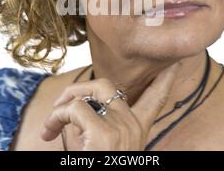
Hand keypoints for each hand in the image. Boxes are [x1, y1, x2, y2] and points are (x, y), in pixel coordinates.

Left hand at [40, 63, 179, 150]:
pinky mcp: (104, 134)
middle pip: (108, 85)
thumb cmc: (99, 168)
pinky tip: (49, 132)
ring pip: (89, 91)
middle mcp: (133, 127)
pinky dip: (55, 117)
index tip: (174, 63)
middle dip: (81, 86)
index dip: (164, 80)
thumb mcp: (106, 148)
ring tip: (51, 123)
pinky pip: (73, 109)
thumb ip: (99, 127)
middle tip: (62, 103)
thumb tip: (78, 108)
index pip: (156, 99)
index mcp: (138, 132)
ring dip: (63, 102)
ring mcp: (121, 129)